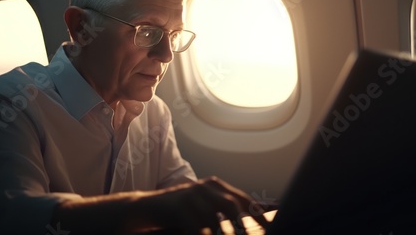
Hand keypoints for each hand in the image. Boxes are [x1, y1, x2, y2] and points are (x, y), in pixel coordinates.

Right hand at [138, 176, 269, 233]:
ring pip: (214, 218)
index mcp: (214, 185)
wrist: (146, 208)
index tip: (269, 228)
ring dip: (223, 234)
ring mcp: (190, 195)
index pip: (242, 198)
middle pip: (231, 205)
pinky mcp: (177, 207)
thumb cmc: (179, 212)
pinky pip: (197, 227)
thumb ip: (222, 213)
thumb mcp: (202, 208)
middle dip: (243, 225)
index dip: (257, 215)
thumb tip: (246, 225)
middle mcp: (204, 186)